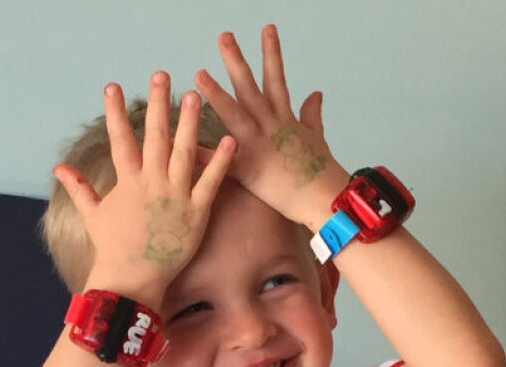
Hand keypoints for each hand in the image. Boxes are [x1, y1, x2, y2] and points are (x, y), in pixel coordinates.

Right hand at [53, 71, 236, 304]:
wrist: (132, 279)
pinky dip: (220, 161)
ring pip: (183, 151)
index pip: (120, 139)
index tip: (113, 87)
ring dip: (189, 122)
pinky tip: (230, 140)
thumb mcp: (93, 215)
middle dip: (157, 104)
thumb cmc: (112, 248)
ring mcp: (174, 196)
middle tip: (161, 76)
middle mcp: (150, 183)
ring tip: (195, 95)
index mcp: (127, 182)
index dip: (115, 112)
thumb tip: (59, 168)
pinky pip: (210, 182)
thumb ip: (79, 188)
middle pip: (155, 136)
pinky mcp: (196, 212)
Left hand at [193, 25, 350, 225]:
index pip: (276, 78)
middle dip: (237, 61)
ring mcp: (259, 146)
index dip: (271, 52)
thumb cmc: (322, 171)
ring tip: (198, 75)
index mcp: (285, 118)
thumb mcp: (318, 137)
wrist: (324, 198)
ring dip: (216, 94)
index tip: (266, 28)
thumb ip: (312, 114)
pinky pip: (220, 162)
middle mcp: (271, 126)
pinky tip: (182, 145)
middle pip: (251, 88)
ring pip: (236, 115)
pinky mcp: (249, 170)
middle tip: (223, 37)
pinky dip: (202, 155)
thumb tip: (316, 93)